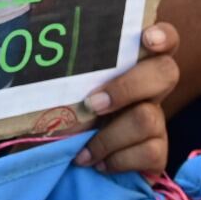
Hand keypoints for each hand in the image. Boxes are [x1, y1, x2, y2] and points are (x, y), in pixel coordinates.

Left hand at [72, 23, 178, 172]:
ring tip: (82, 151)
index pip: (164, 37)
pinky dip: (117, 160)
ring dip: (108, 137)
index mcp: (132, 64)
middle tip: (93, 104)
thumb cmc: (69, 114)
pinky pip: (149, 152)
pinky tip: (98, 163)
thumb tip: (34, 54)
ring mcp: (158, 119)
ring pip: (147, 118)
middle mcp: (152, 88)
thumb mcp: (68, 91)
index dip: (162, 35)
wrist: (76, 162)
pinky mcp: (159, 152)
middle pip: (166, 73)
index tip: (147, 39)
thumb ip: (66, 74)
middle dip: (127, 87)